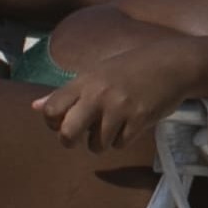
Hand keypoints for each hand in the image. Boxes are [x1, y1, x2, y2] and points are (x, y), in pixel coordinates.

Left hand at [29, 33, 201, 153]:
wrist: (173, 63)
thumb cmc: (132, 67)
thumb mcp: (97, 73)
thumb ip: (67, 91)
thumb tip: (34, 106)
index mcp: (84, 81)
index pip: (50, 109)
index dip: (52, 122)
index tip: (62, 122)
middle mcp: (98, 95)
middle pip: (67, 133)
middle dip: (70, 141)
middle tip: (79, 138)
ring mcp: (119, 108)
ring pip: (96, 144)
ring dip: (102, 142)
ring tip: (111, 129)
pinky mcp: (139, 119)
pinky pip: (120, 143)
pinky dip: (122, 140)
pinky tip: (130, 125)